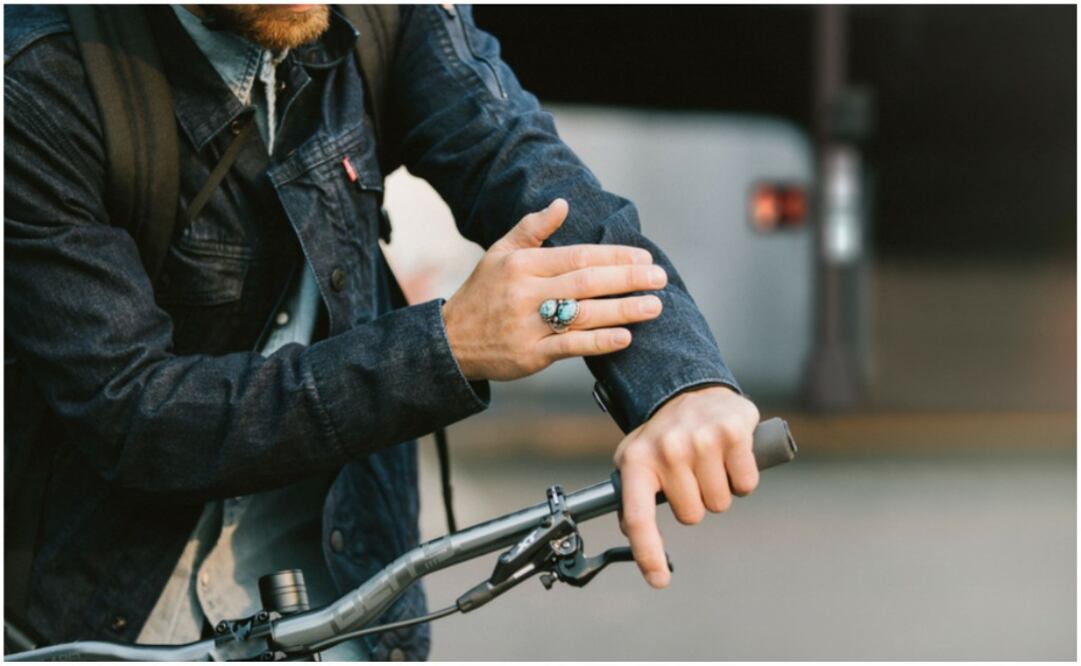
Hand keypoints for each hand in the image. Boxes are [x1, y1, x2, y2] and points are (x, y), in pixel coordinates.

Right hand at [443, 199, 667, 380]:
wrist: (451, 342)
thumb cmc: (482, 293)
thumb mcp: (499, 253)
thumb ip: (532, 228)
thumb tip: (562, 204)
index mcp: (522, 264)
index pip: (578, 255)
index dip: (614, 255)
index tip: (644, 257)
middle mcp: (526, 293)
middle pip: (586, 282)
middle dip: (627, 279)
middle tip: (660, 277)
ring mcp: (528, 325)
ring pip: (583, 314)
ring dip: (623, 310)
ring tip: (654, 306)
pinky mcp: (530, 355)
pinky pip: (571, 347)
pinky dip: (599, 342)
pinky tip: (625, 337)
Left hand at [613, 384, 759, 587]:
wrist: (691, 391)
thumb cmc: (663, 434)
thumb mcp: (636, 459)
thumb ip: (631, 497)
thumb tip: (631, 534)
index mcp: (637, 460)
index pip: (638, 518)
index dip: (648, 554)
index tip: (659, 580)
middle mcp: (667, 449)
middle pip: (692, 516)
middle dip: (695, 502)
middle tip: (691, 475)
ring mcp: (700, 439)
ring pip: (720, 503)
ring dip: (719, 489)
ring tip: (709, 462)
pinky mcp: (732, 432)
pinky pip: (746, 485)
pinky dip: (742, 478)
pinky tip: (730, 457)